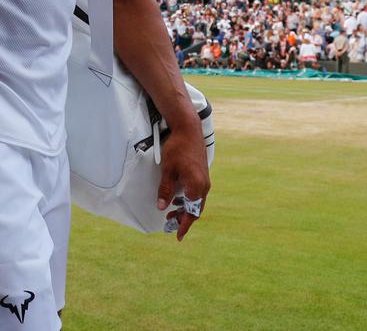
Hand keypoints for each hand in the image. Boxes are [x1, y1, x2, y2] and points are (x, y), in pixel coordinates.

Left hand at [157, 125, 211, 241]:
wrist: (189, 131)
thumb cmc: (177, 149)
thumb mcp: (167, 170)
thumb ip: (165, 190)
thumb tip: (162, 207)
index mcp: (197, 187)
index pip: (191, 213)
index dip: (184, 225)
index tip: (178, 236)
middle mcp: (204, 187)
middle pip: (195, 210)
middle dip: (183, 219)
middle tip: (170, 225)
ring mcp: (204, 181)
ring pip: (196, 202)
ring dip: (185, 210)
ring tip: (171, 214)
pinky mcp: (202, 176)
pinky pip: (197, 194)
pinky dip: (188, 201)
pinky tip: (178, 200)